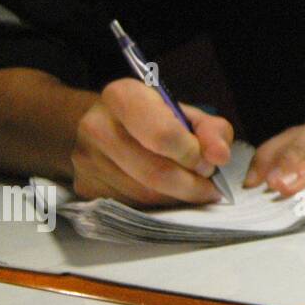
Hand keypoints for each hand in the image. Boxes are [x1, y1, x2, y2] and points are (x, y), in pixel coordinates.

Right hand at [72, 78, 233, 205]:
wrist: (107, 125)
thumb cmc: (155, 118)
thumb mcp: (188, 114)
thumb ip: (212, 131)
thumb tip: (219, 156)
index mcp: (122, 96)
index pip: (163, 135)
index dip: (192, 154)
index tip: (209, 162)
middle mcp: (96, 127)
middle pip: (154, 173)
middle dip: (191, 184)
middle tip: (208, 184)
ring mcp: (86, 161)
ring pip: (144, 196)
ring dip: (178, 198)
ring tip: (191, 187)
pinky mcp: (85, 188)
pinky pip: (132, 207)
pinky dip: (159, 206)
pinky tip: (168, 193)